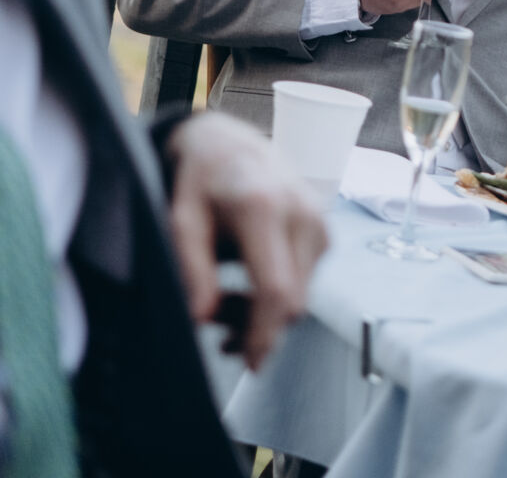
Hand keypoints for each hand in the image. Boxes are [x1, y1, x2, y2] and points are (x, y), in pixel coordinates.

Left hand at [166, 112, 329, 368]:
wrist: (228, 143)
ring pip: (301, 296)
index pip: (276, 289)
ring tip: (222, 305)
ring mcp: (319, 221)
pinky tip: (248, 286)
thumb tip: (200, 318)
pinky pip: (306, 281)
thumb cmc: (199, 180)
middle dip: (257, 328)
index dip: (264, 333)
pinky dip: (278, 295)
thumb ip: (191, 268)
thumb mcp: (181, 219)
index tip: (250, 363)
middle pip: (292, 301)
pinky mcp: (325, 230)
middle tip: (215, 329)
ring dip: (264, 314)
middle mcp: (302, 213)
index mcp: (264, 207)